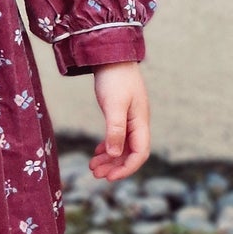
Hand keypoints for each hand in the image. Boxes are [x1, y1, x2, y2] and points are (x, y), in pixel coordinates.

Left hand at [89, 61, 149, 180]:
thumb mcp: (114, 105)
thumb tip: (114, 154)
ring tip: (92, 167)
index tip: (109, 177)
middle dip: (114, 166)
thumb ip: (115, 130)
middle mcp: (138, 123)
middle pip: (130, 153)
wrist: (112, 55)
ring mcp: (130, 118)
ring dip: (109, 159)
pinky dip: (108, 147)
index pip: (140, 153)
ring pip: (122, 146)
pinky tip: (97, 152)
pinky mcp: (120, 113)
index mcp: (140, 122)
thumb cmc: (115, 78)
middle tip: (95, 175)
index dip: (126, 168)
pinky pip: (117, 137)